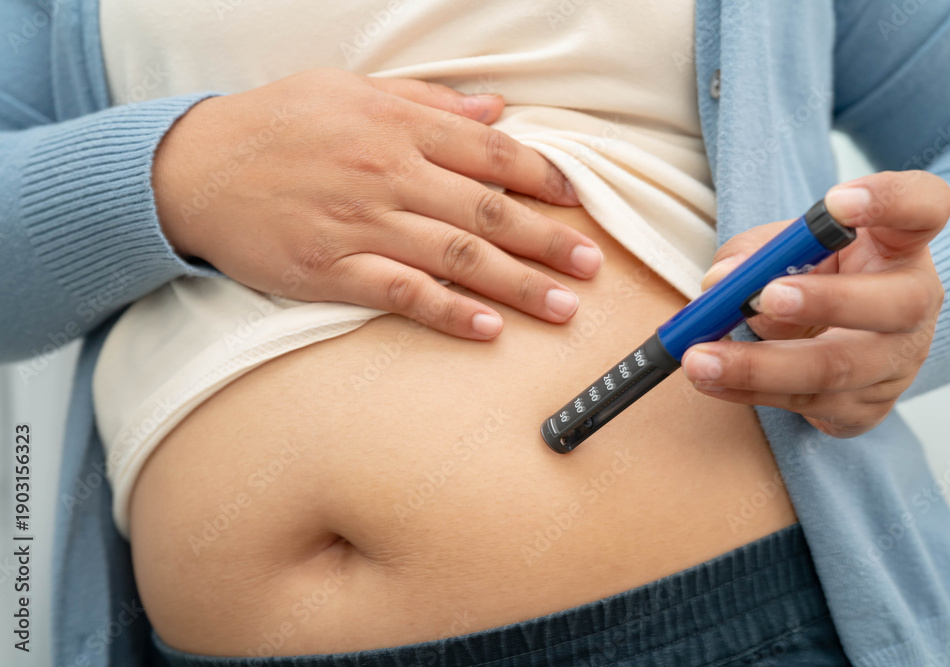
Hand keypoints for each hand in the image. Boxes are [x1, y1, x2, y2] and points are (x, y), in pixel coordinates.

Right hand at [154, 69, 601, 339]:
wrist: (193, 167)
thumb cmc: (275, 124)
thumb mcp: (348, 91)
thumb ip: (427, 101)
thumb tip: (496, 110)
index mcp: (397, 126)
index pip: (490, 154)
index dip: (543, 178)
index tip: (578, 201)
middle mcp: (388, 174)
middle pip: (486, 210)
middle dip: (546, 240)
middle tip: (591, 266)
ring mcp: (360, 224)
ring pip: (456, 255)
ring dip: (516, 284)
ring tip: (562, 306)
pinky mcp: (331, 269)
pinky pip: (401, 293)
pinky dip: (447, 311)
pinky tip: (487, 328)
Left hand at [681, 171, 949, 436]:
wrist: (838, 339)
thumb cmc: (815, 276)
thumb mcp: (790, 249)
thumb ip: (756, 252)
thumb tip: (721, 280)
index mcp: (901, 242)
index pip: (923, 207)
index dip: (889, 202)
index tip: (837, 204)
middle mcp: (914, 301)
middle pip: (896, 305)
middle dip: (825, 302)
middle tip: (762, 297)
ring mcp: (897, 361)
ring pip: (837, 369)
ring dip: (760, 366)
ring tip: (701, 359)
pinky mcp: (867, 406)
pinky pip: (806, 403)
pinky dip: (749, 391)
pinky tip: (710, 381)